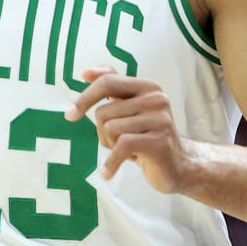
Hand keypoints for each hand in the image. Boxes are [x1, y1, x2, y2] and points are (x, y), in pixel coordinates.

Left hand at [65, 67, 189, 191]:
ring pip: (110, 129)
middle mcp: (156, 98)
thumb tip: (86, 72)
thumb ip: (111, 86)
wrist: (176, 166)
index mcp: (148, 86)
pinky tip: (107, 173)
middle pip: (104, 112)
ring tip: (126, 151)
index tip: (70, 115)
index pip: (107, 82)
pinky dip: (110, 163)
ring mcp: (160, 119)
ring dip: (110, 145)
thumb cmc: (146, 135)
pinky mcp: (159, 141)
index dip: (85, 98)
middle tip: (119, 143)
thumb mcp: (129, 108)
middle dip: (103, 132)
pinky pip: (121, 146)